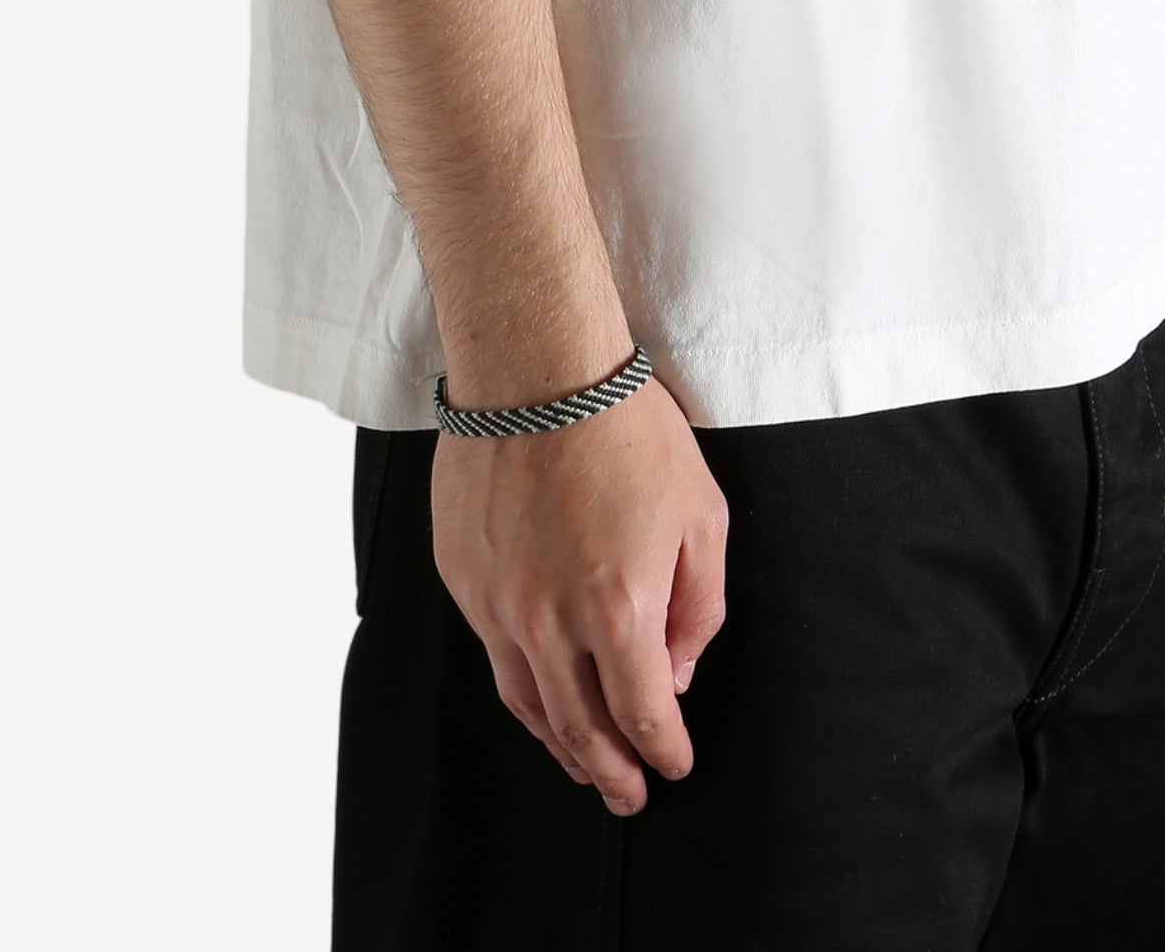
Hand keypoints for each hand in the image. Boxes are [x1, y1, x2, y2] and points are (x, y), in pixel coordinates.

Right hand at [430, 377, 728, 813]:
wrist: (535, 368)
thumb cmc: (626, 429)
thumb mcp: (701, 513)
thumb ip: (698, 605)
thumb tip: (678, 668)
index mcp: (617, 609)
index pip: (643, 714)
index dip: (663, 751)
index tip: (675, 766)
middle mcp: (549, 621)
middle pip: (580, 728)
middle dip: (611, 771)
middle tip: (628, 797)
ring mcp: (496, 604)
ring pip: (527, 703)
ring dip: (560, 746)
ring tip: (581, 767)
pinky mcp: (462, 577)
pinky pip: (492, 654)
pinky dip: (521, 689)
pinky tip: (537, 695)